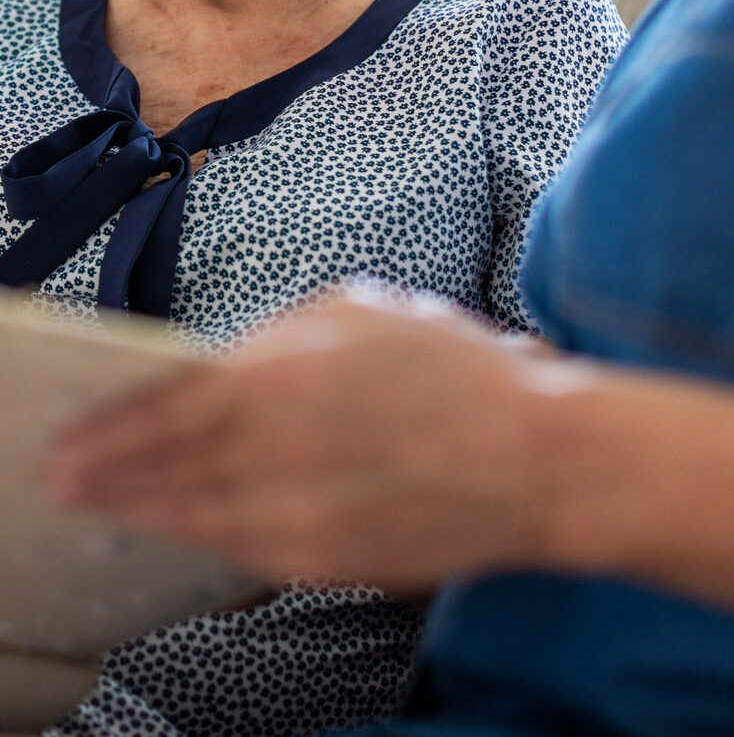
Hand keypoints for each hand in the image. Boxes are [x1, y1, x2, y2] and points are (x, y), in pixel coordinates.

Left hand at [46, 288, 579, 589]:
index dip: (109, 424)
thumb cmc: (454, 370)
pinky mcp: (322, 561)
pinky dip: (202, 538)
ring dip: (141, 511)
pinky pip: (240, 550)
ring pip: (192, 517)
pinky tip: (185, 529)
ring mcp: (294, 513)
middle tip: (62, 478)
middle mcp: (272, 448)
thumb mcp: (359, 310)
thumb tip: (227, 362)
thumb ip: (279, 334)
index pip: (163, 405)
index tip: (71, 432)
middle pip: (161, 469)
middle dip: (104, 475)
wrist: (532, 458)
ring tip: (107, 506)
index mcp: (278, 373)